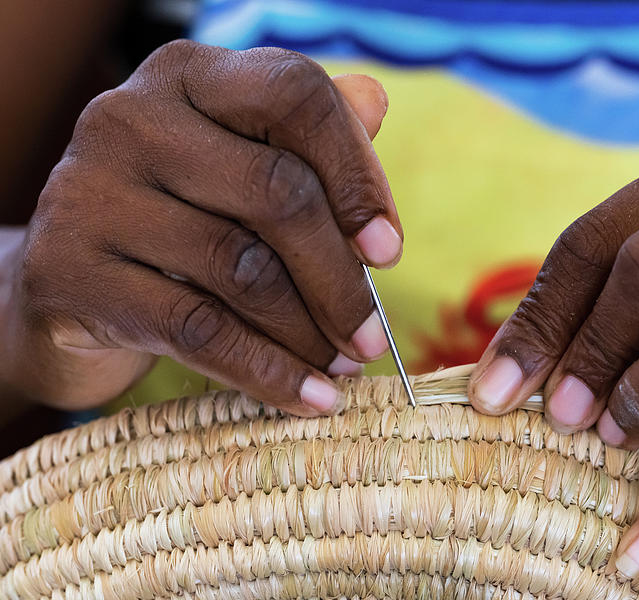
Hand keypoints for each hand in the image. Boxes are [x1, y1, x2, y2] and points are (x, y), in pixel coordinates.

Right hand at [2, 40, 401, 414]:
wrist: (76, 284)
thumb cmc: (186, 219)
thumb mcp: (244, 165)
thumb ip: (306, 137)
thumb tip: (375, 102)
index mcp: (188, 76)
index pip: (295, 96)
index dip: (357, 173)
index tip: (389, 249)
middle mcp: (130, 117)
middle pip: (277, 192)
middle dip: (341, 279)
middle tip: (373, 336)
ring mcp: (90, 191)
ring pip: (242, 269)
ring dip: (310, 332)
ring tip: (346, 366)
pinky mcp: (69, 271)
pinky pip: (198, 330)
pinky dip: (267, 371)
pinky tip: (308, 397)